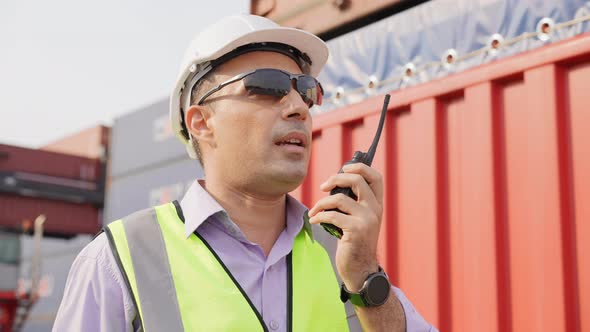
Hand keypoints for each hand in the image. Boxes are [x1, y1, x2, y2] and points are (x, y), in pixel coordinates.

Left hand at [308, 163, 382, 291]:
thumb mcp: (358, 219)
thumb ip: (353, 202)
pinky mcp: (356, 230)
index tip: (343, 169)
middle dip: (335, 179)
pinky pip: (332, 215)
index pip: (375, 176)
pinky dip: (319, 216)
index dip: (359, 167)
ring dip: (321, 204)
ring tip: (314, 211)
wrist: (360, 269)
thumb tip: (334, 182)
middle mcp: (375, 209)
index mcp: (377, 204)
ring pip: (339, 199)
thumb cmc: (354, 242)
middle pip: (356, 180)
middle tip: (322, 186)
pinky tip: (314, 221)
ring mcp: (367, 220)